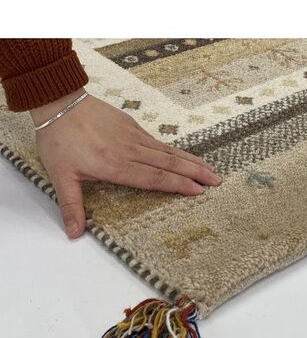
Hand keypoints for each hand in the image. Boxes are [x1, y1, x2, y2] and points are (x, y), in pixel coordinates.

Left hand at [31, 88, 221, 238]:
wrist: (60, 102)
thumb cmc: (59, 140)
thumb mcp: (60, 176)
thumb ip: (71, 206)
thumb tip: (74, 234)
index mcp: (115, 166)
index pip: (154, 178)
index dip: (178, 185)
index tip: (198, 191)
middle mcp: (131, 151)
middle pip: (170, 164)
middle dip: (195, 173)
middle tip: (217, 181)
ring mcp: (135, 137)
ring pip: (169, 152)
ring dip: (192, 161)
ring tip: (211, 170)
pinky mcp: (134, 127)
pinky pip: (161, 143)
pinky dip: (178, 151)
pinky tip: (187, 156)